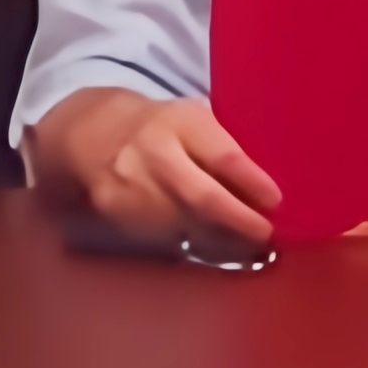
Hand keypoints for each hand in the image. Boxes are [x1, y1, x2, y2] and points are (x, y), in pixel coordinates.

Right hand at [81, 95, 280, 253]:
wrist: (91, 135)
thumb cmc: (159, 126)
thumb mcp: (189, 118)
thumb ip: (221, 144)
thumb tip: (266, 184)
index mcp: (179, 121)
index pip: (221, 155)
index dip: (251, 181)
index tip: (276, 200)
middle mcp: (154, 154)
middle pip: (203, 197)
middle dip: (240, 222)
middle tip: (266, 235)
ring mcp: (132, 189)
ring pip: (187, 227)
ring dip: (223, 242)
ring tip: (250, 248)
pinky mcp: (118, 218)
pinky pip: (165, 241)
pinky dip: (196, 248)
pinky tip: (216, 250)